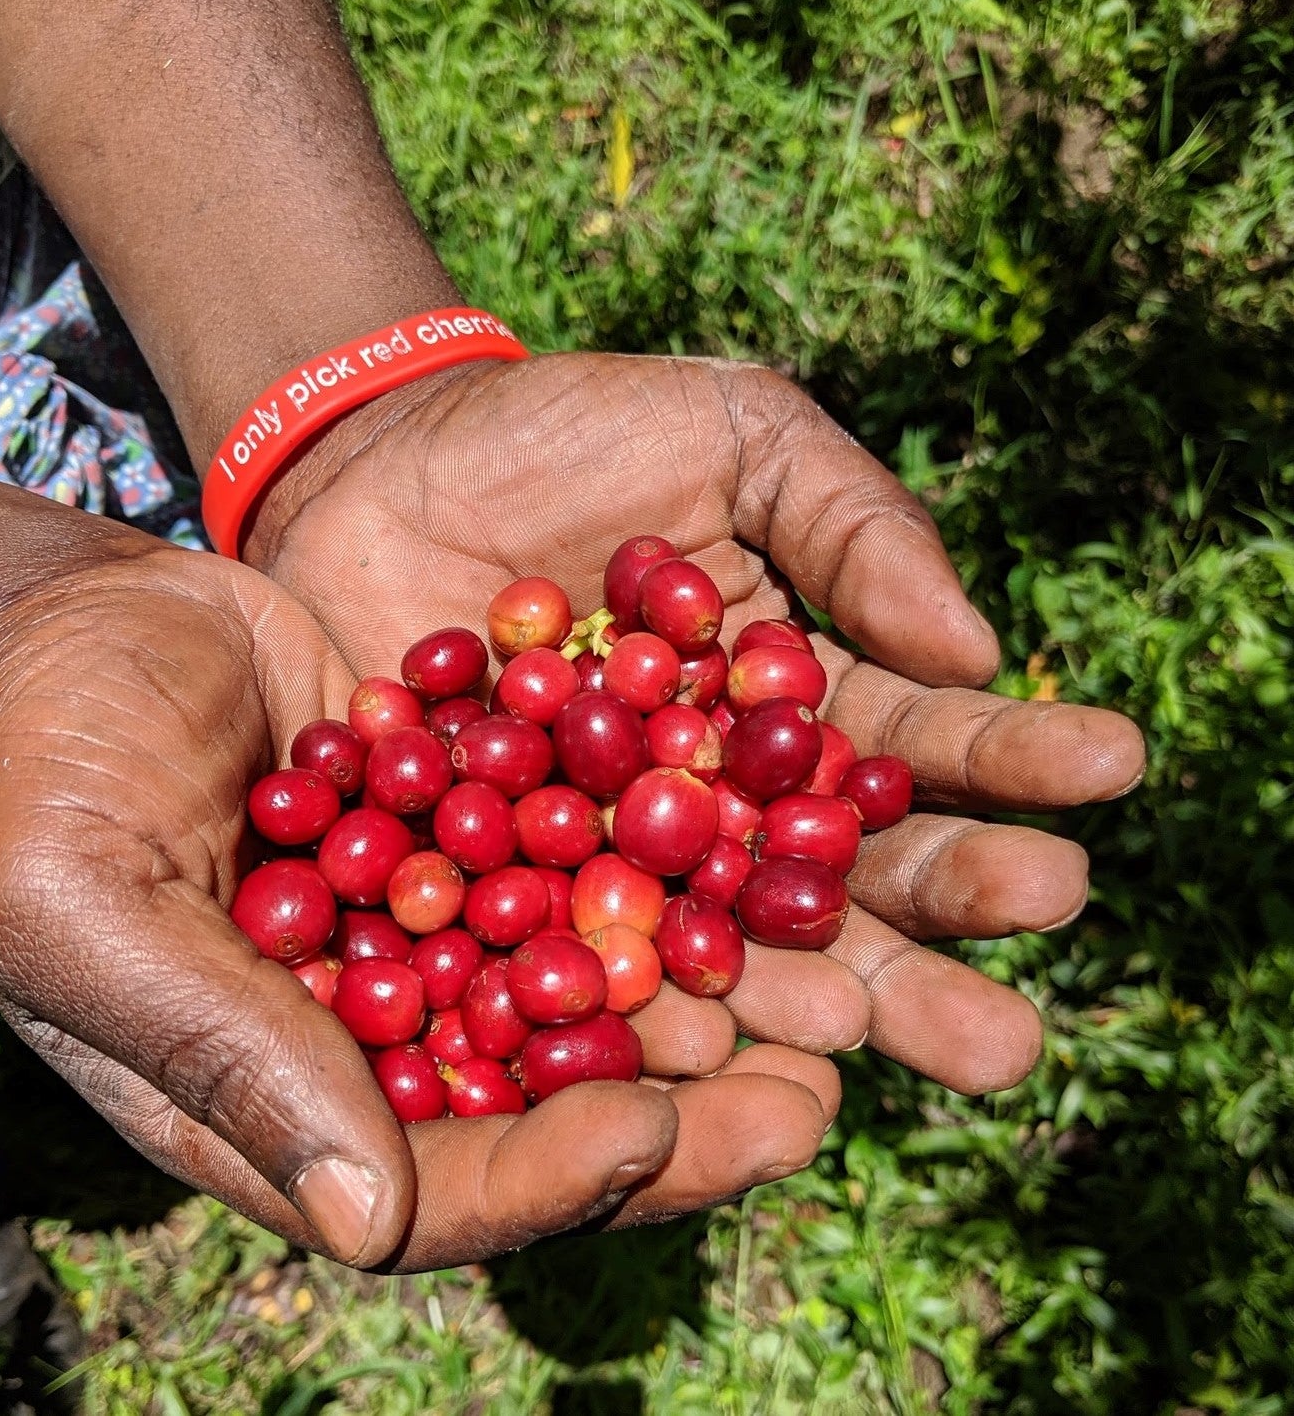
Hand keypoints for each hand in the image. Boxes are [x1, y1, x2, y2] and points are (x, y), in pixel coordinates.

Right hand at [0, 502, 831, 1271]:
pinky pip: (578, 865)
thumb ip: (220, 1055)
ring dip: (705, 998)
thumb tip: (366, 1220)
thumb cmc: (39, 772)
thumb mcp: (86, 910)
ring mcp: (432, 929)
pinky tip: (758, 844)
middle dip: (682, 1112)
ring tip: (838, 989)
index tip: (653, 1128)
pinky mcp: (468, 830)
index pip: (429, 1186)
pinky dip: (662, 868)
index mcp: (275, 1100)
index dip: (544, 1172)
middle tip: (816, 1096)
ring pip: (587, 992)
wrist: (70, 626)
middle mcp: (376, 1033)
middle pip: (544, 1105)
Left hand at [249, 352, 1147, 1093]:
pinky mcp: (503, 884)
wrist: (379, 460)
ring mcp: (616, 854)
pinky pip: (572, 952)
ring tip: (909, 1043)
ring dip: (818, 1002)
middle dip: (935, 923)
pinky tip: (702, 1056)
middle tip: (1028, 993)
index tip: (1111, 763)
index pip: (916, 740)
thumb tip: (977, 653)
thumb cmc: (566, 436)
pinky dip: (633, 1002)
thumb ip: (851, 526)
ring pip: (729, 945)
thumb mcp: (732, 434)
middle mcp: (720, 800)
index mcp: (791, 699)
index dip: (1010, 755)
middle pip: (842, 877)